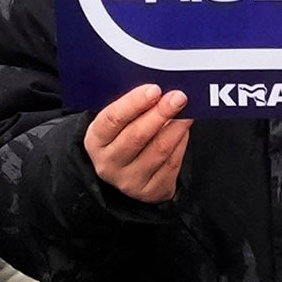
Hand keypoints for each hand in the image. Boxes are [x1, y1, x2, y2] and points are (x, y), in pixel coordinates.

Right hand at [80, 82, 192, 200]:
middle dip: (161, 113)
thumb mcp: (119, 123)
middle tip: (178, 97)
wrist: (125, 173)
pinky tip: (184, 130)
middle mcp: (108, 164)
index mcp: (95, 141)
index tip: (154, 89)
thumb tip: (161, 92)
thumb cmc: (123, 137)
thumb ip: (134, 107)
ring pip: (158, 150)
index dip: (134, 103)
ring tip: (186, 112)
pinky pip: (171, 164)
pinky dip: (181, 143)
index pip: (112, 119)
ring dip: (177, 127)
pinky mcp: (150, 192)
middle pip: (137, 135)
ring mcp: (129, 181)